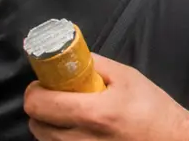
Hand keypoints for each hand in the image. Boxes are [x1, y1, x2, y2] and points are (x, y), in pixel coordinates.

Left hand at [24, 55, 188, 140]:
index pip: (38, 104)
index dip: (37, 90)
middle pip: (35, 124)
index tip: (47, 82)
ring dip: (50, 124)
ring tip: (72, 113)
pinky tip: (81, 129)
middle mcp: (81, 140)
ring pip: (44, 138)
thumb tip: (70, 56)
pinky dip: (61, 137)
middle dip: (42, 106)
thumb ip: (95, 65)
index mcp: (94, 113)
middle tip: (59, 96)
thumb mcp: (128, 77)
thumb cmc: (154, 109)